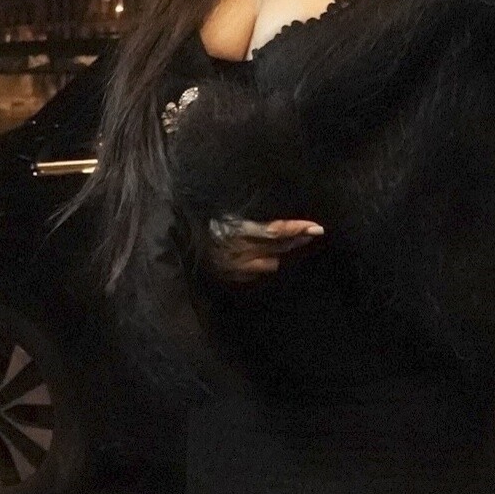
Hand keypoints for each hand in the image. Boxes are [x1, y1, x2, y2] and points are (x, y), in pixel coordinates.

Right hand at [204, 218, 324, 283]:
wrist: (177, 243)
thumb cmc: (198, 223)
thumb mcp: (223, 215)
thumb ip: (246, 220)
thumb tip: (274, 222)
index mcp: (238, 231)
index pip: (275, 230)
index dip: (296, 228)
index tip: (317, 227)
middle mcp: (241, 251)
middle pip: (278, 247)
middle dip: (297, 240)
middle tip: (313, 232)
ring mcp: (237, 267)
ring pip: (271, 263)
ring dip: (277, 254)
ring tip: (283, 244)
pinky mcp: (232, 277)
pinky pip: (256, 273)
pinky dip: (260, 265)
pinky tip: (259, 258)